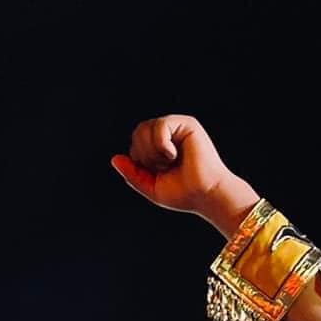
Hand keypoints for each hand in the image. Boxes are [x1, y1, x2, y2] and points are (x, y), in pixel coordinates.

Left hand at [110, 115, 251, 227]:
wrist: (206, 196)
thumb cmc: (184, 194)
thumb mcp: (151, 187)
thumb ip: (132, 174)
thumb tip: (115, 158)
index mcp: (160, 147)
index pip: (135, 142)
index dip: (138, 159)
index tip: (156, 173)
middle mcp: (168, 135)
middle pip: (138, 132)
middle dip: (143, 154)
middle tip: (162, 167)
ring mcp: (177, 128)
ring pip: (146, 128)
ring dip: (152, 151)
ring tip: (169, 162)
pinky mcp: (187, 124)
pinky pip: (160, 125)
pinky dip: (161, 145)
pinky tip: (173, 155)